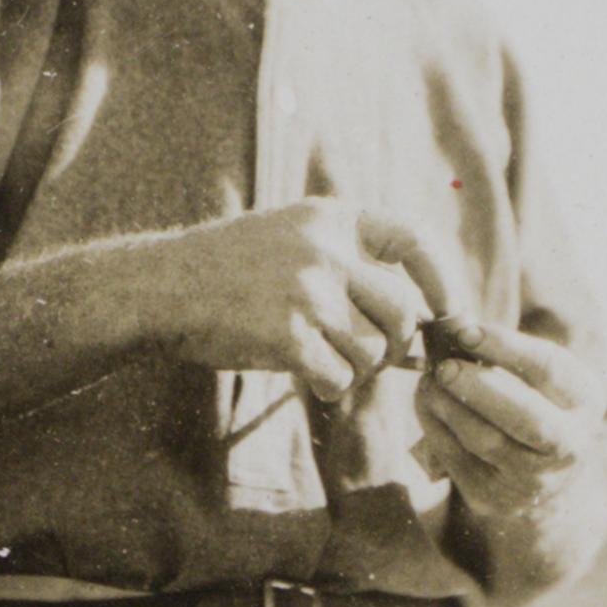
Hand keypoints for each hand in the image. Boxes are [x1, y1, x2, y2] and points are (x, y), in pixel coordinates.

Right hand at [150, 199, 452, 400]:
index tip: (446, 312)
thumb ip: (353, 279)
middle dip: (395, 347)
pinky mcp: (285, 334)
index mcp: (331, 218)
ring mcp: (305, 290)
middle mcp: (325, 249)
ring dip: (357, 370)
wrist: (160, 286)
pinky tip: (307, 379)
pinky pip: (337, 377)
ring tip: (326, 365)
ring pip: (372, 351)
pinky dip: (329, 388)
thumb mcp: (293, 246)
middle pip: (401, 311)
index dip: (440, 279)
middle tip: (370, 359)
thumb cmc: (231, 273)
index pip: (413, 239)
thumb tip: (420, 340)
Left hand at [413, 319, 606, 517]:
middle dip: (479, 389)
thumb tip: (454, 329)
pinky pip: (458, 460)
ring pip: (487, 441)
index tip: (465, 331)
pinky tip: (427, 402)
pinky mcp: (497, 498)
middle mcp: (570, 445)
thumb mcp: (536, 373)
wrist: (540, 470)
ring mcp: (535, 479)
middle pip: (526, 418)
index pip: (548, 370)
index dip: (505, 348)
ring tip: (430, 381)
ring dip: (450, 407)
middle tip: (444, 367)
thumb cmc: (533, 399)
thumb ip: (505, 351)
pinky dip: (436, 426)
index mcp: (585, 401)